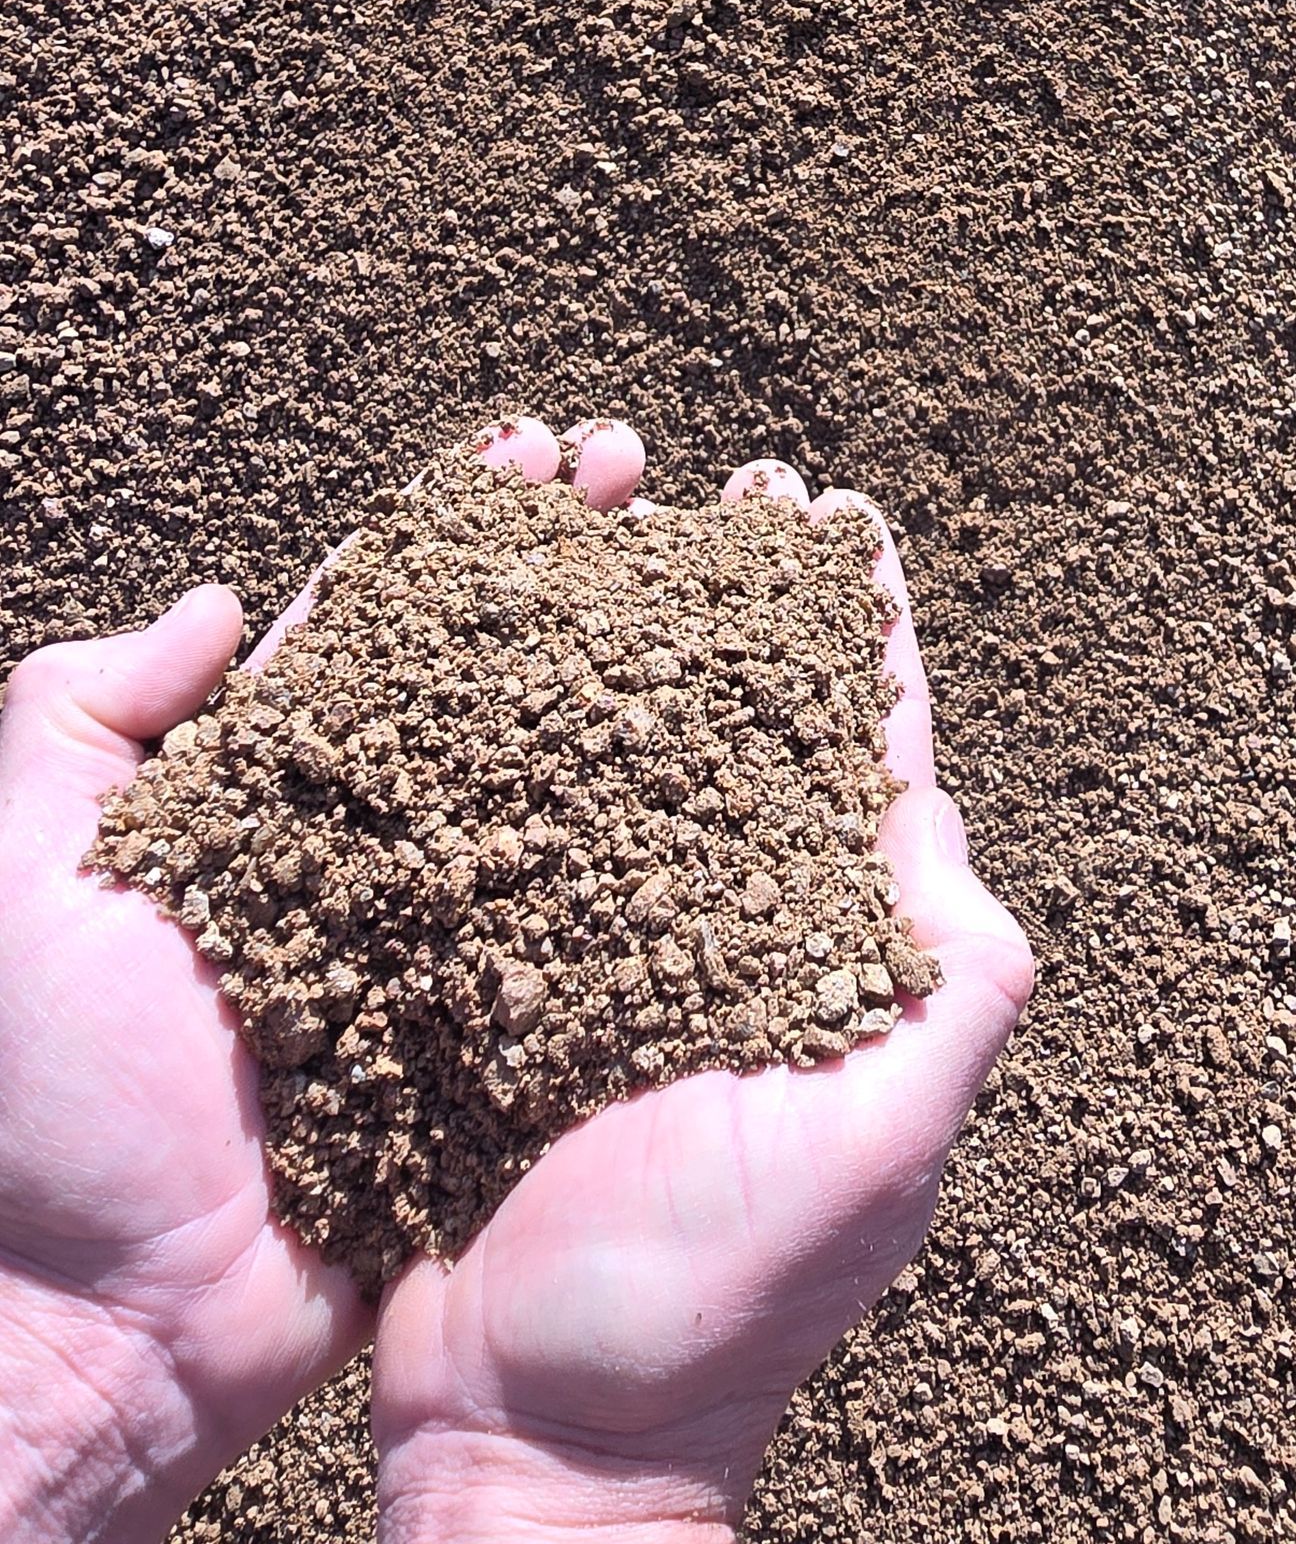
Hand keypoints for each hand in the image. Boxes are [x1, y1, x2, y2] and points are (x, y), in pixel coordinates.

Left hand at [0, 414, 643, 1540]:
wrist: (106, 1327)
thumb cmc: (41, 1103)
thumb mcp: (20, 873)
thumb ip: (75, 714)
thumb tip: (215, 603)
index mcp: (267, 784)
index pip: (385, 612)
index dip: (466, 521)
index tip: (541, 446)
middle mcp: (375, 837)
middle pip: (501, 663)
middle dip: (579, 557)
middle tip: (655, 473)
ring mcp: (447, 928)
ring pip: (567, 766)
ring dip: (645, 663)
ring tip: (718, 572)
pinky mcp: (504, 1026)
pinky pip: (600, 915)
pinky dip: (673, 836)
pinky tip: (745, 762)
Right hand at [372, 440, 1035, 1543]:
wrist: (533, 1434)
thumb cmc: (710, 1309)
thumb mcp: (874, 1151)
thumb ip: (948, 994)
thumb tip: (951, 833)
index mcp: (834, 951)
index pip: (863, 755)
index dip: (857, 633)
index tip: (841, 517)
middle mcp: (735, 929)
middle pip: (752, 726)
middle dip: (746, 601)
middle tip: (731, 483)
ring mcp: (625, 948)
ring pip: (640, 753)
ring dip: (638, 636)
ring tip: (615, 520)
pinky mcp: (518, 975)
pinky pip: (527, 824)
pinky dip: (525, 731)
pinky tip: (499, 651)